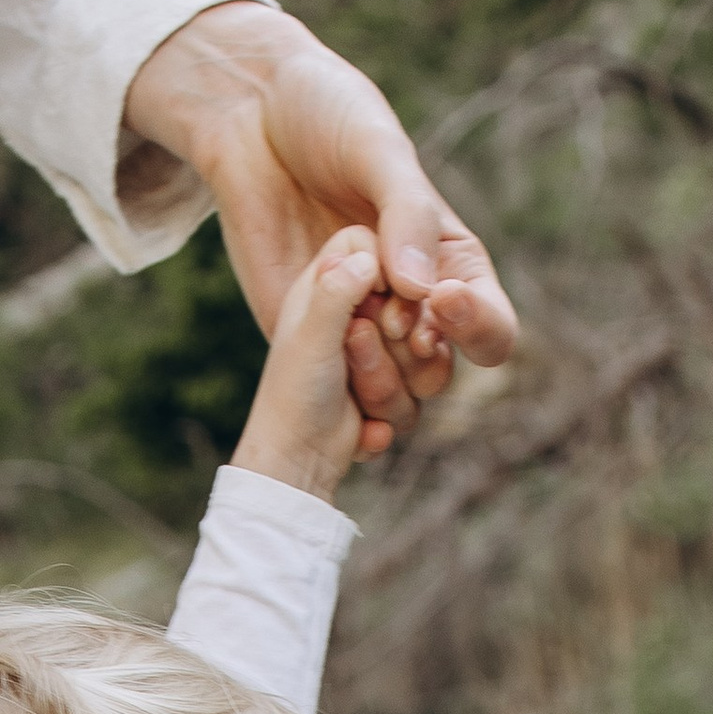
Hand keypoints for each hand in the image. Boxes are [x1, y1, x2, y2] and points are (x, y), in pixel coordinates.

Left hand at [125, 3, 513, 444]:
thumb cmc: (326, 115)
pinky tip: (332, 379)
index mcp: (447, 259)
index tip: (437, 301)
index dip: (475, 326)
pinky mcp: (312, 335)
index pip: (489, 323)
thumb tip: (425, 292)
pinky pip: (341, 393)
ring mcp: (361, 323)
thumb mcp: (375, 148)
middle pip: (443, 369)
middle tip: (383, 317)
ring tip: (349, 330)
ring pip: (395, 394)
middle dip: (421, 356)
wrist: (249, 116)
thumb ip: (406, 214)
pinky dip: (345, 402)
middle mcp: (411, 301)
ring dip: (381, 379)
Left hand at [232, 233, 393, 495]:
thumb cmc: (290, 392)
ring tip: (350, 392)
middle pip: (417, 309)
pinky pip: (416, 400)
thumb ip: (340, 290)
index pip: (388, 249)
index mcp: (338, 279)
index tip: (383, 309)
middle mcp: (361, 310)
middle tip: (354, 347)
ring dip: (389, 385)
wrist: (289, 464)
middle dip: (396, 343)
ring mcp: (378, 353)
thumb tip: (374, 261)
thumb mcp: (310, 334)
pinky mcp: (389, 391)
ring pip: (423, 361)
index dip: (396, 279)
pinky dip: (388, 419)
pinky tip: (362, 430)